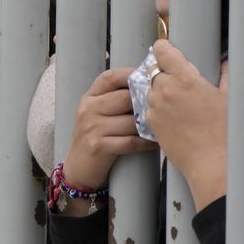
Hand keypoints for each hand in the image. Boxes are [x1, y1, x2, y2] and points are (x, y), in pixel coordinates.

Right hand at [61, 67, 157, 197]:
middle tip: (164, 107)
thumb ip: (115, 99)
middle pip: (125, 98)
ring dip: (149, 126)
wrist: (78, 168)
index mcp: (89, 98)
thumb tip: (149, 85)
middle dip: (147, 103)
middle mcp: (88, 110)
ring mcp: (91, 128)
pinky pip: (130, 141)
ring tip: (163, 126)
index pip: (110, 77)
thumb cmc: (96, 138)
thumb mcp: (97, 114)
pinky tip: (155, 142)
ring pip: (131, 121)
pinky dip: (146, 143)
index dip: (131, 75)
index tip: (150, 79)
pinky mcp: (98, 146)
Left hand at [148, 40, 227, 209]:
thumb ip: (226, 76)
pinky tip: (175, 116)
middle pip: (154, 70)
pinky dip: (158, 108)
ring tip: (180, 101)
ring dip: (160, 91)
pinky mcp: (150, 124)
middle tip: (180, 80)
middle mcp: (164, 91)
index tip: (169, 51)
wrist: (212, 163)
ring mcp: (155, 108)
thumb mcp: (229, 98)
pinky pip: (149, 109)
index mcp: (184, 78)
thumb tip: (226, 63)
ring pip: (150, 90)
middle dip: (164, 72)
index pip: (162, 51)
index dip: (165, 48)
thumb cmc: (227, 131)